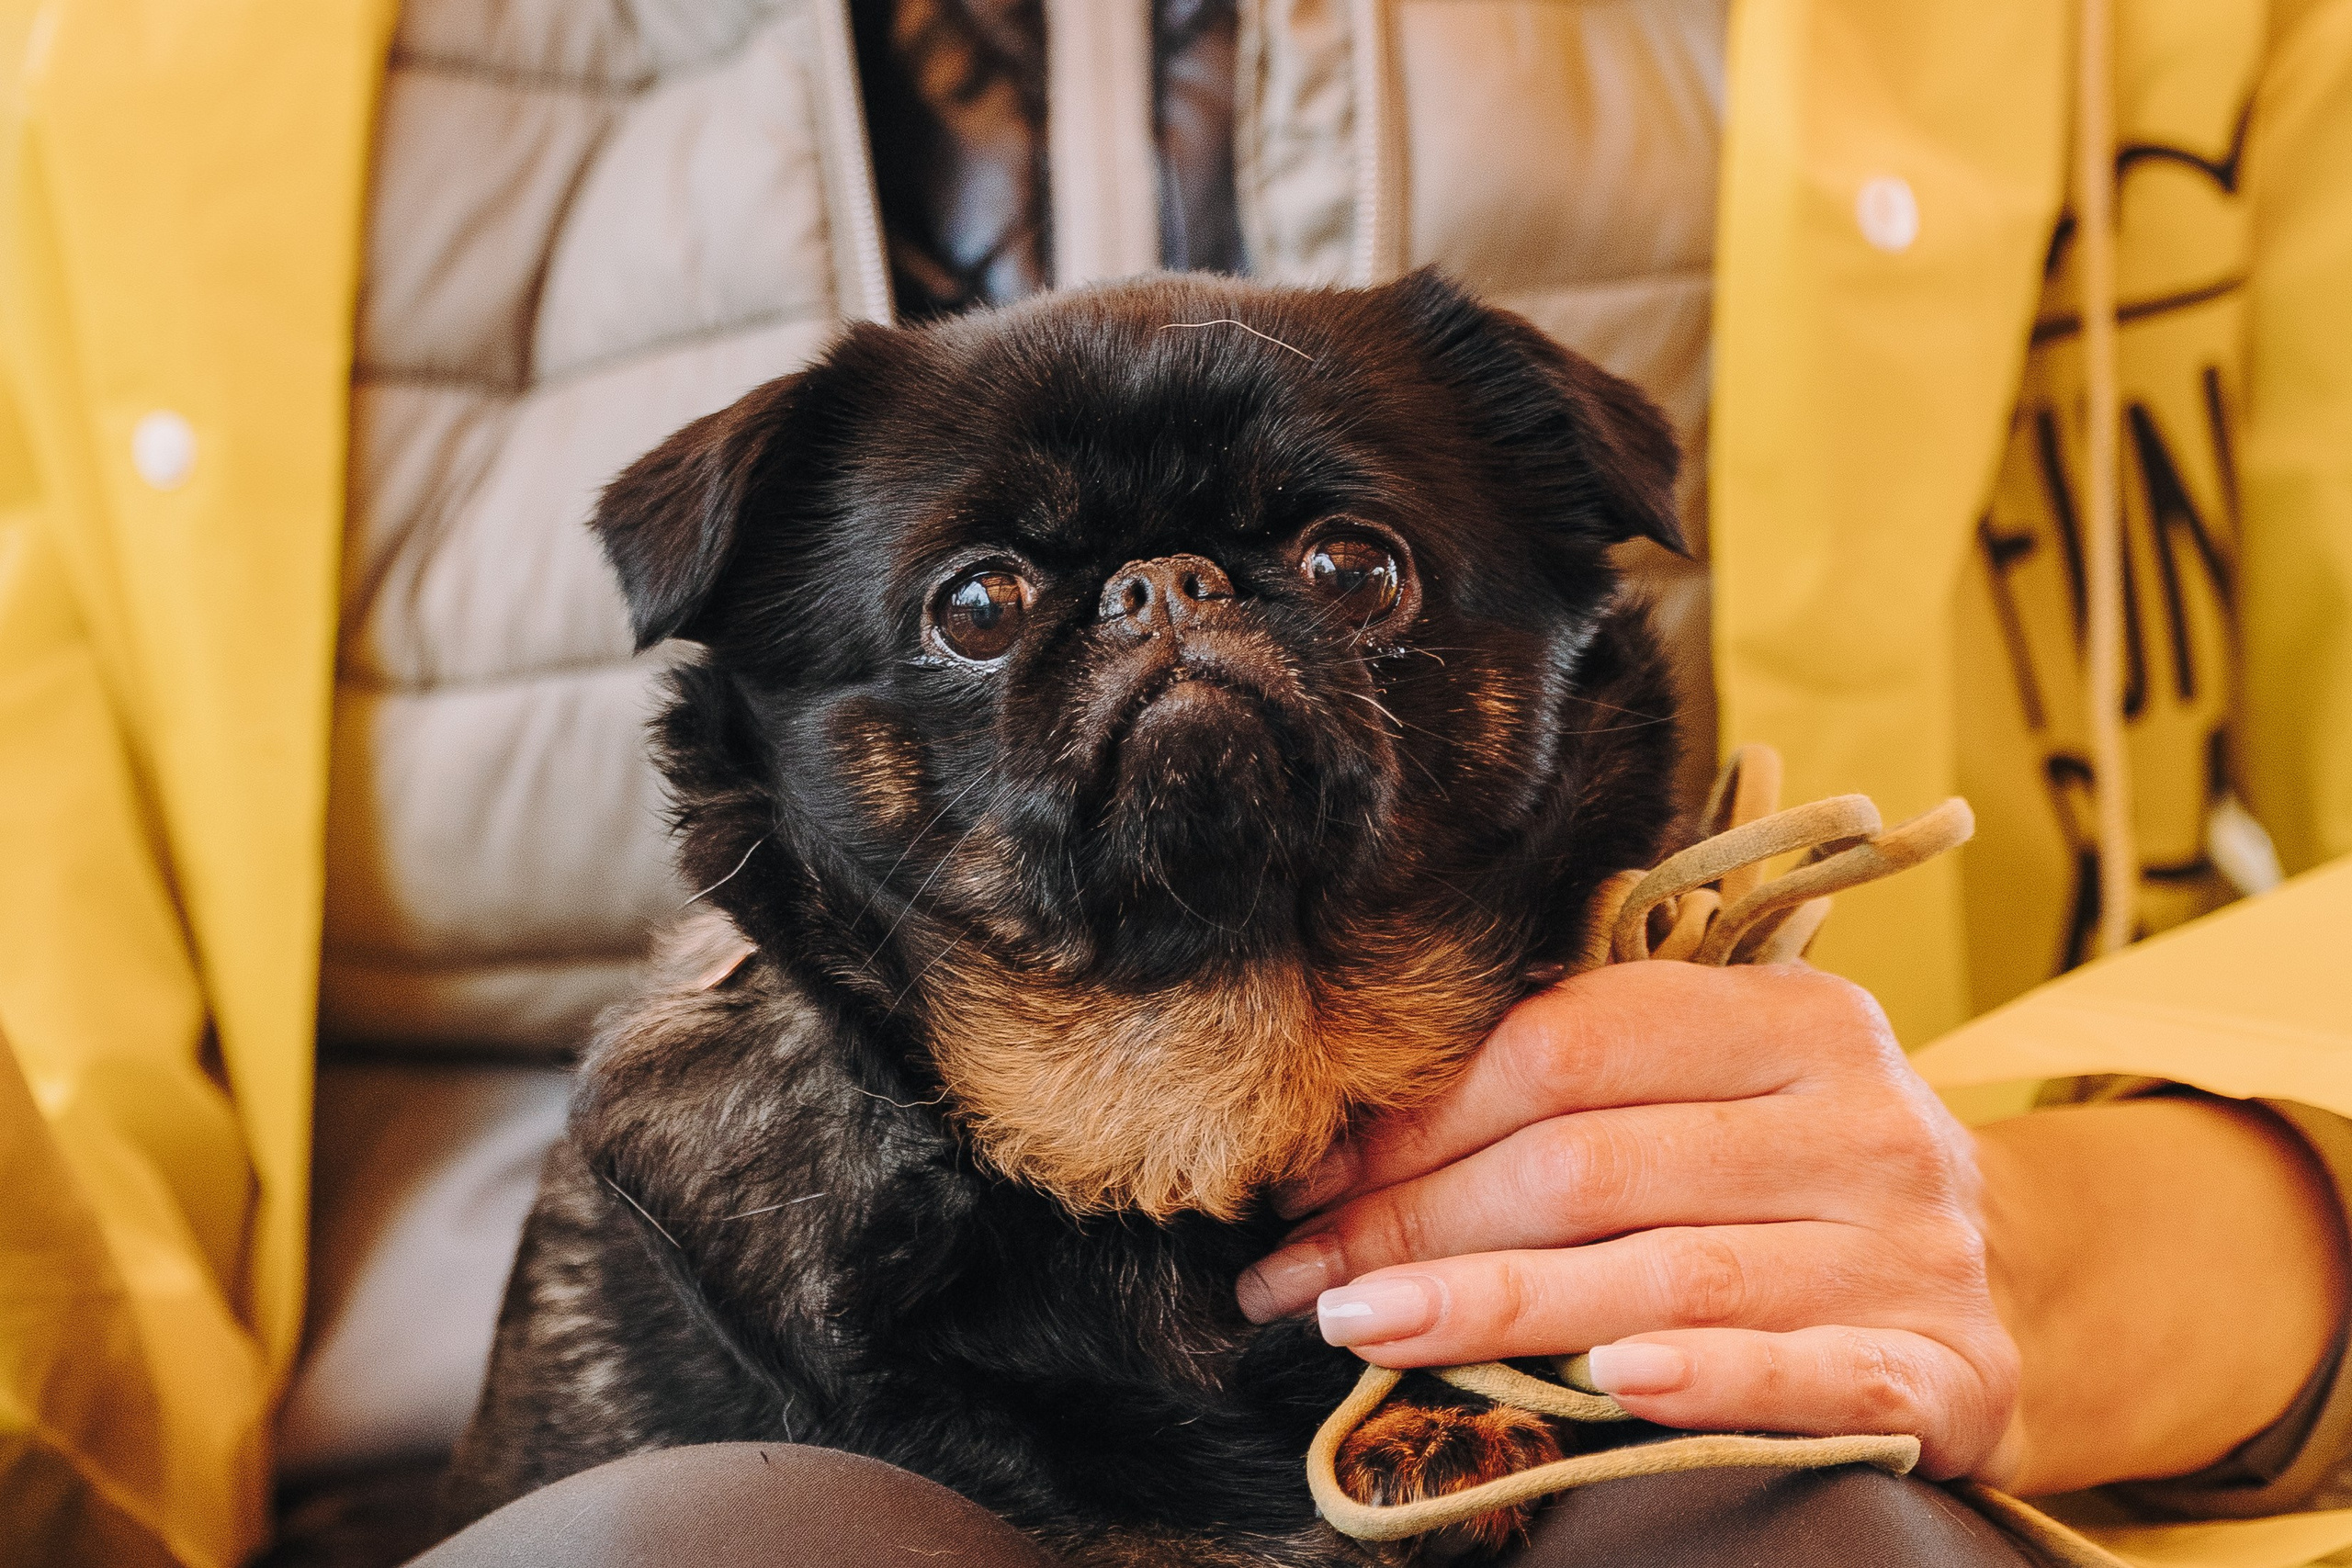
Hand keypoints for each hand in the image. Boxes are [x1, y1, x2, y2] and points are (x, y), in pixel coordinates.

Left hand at [1236, 962, 2023, 1481]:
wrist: (2021, 1285)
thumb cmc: (1804, 1179)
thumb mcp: (1723, 1092)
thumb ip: (1585, 1087)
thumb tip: (1353, 1142)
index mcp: (1794, 1017)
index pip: (1568, 1044)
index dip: (1419, 1114)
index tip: (1309, 1179)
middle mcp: (1862, 1118)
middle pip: (1591, 1163)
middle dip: (1417, 1221)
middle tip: (1299, 1277)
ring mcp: (1911, 1246)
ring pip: (1667, 1272)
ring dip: (1494, 1306)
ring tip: (1363, 1328)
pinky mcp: (1947, 1369)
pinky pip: (1812, 1373)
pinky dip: (1710, 1379)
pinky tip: (1608, 1385)